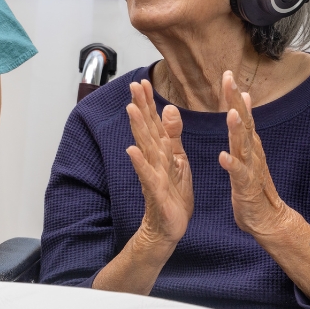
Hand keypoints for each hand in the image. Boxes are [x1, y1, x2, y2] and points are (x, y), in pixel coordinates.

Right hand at [125, 79, 192, 246]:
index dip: (148, 102)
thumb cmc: (172, 194)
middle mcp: (153, 160)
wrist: (169, 227)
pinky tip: (131, 150)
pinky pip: (147, 176)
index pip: (153, 122)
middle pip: (146, 129)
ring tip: (131, 109)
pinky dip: (140, 163)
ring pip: (145, 148)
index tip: (142, 81)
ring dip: (138, 128)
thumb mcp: (178, 160)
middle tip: (134, 85)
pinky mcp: (156, 192)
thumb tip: (169, 108)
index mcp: (161, 152)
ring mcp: (152, 175)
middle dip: (141, 107)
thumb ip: (172, 135)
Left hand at [219, 71, 293, 237]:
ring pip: (244, 145)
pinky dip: (232, 164)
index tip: (227, 74)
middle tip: (229, 80)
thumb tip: (245, 99)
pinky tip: (223, 156)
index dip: (234, 95)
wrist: (267, 218)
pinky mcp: (246, 187)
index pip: (242, 114)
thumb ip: (245, 127)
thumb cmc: (253, 185)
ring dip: (237, 129)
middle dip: (236, 101)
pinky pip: (239, 174)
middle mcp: (252, 152)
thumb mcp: (249, 152)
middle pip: (245, 122)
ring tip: (231, 113)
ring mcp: (251, 168)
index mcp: (249, 143)